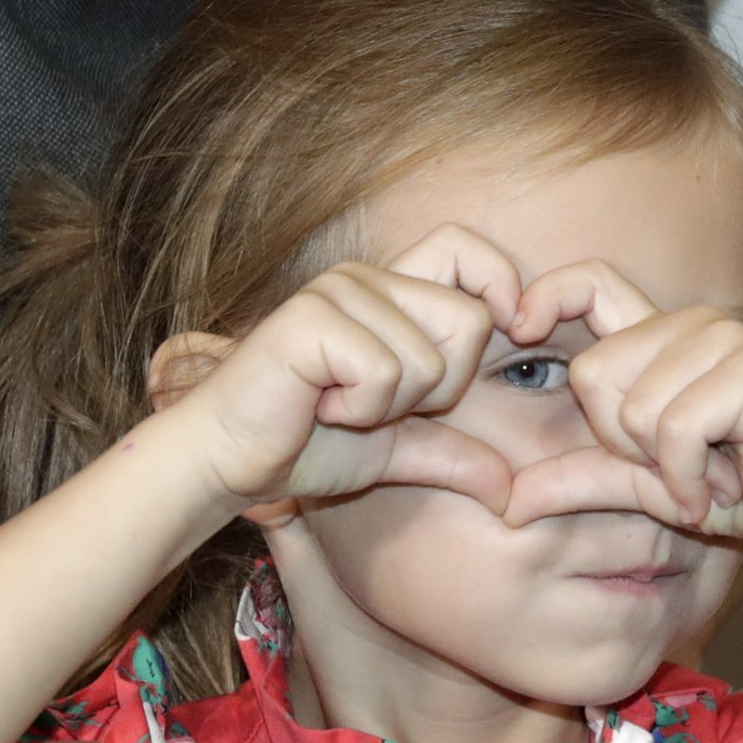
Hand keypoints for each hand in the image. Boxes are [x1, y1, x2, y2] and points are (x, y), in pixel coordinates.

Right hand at [155, 225, 523, 516]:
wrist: (228, 462)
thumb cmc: (303, 446)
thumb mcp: (394, 450)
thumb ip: (452, 454)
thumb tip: (511, 492)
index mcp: (390, 293)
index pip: (467, 250)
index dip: (501, 286)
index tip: (514, 334)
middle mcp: (366, 279)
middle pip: (469, 319)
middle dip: (443, 386)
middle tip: (379, 403)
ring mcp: (337, 293)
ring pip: (429, 358)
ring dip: (390, 407)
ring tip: (337, 405)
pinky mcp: (312, 318)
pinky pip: (384, 371)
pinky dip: (360, 409)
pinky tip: (318, 406)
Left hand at [500, 261, 742, 556]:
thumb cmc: (723, 491)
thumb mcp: (634, 485)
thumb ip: (574, 479)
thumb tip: (506, 502)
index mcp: (655, 337)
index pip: (587, 281)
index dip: (546, 296)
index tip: (519, 327)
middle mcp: (688, 324)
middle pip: (593, 372)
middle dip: (622, 442)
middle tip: (677, 462)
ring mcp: (721, 339)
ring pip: (633, 409)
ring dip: (664, 466)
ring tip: (707, 471)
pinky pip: (674, 429)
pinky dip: (688, 476)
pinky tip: (722, 484)